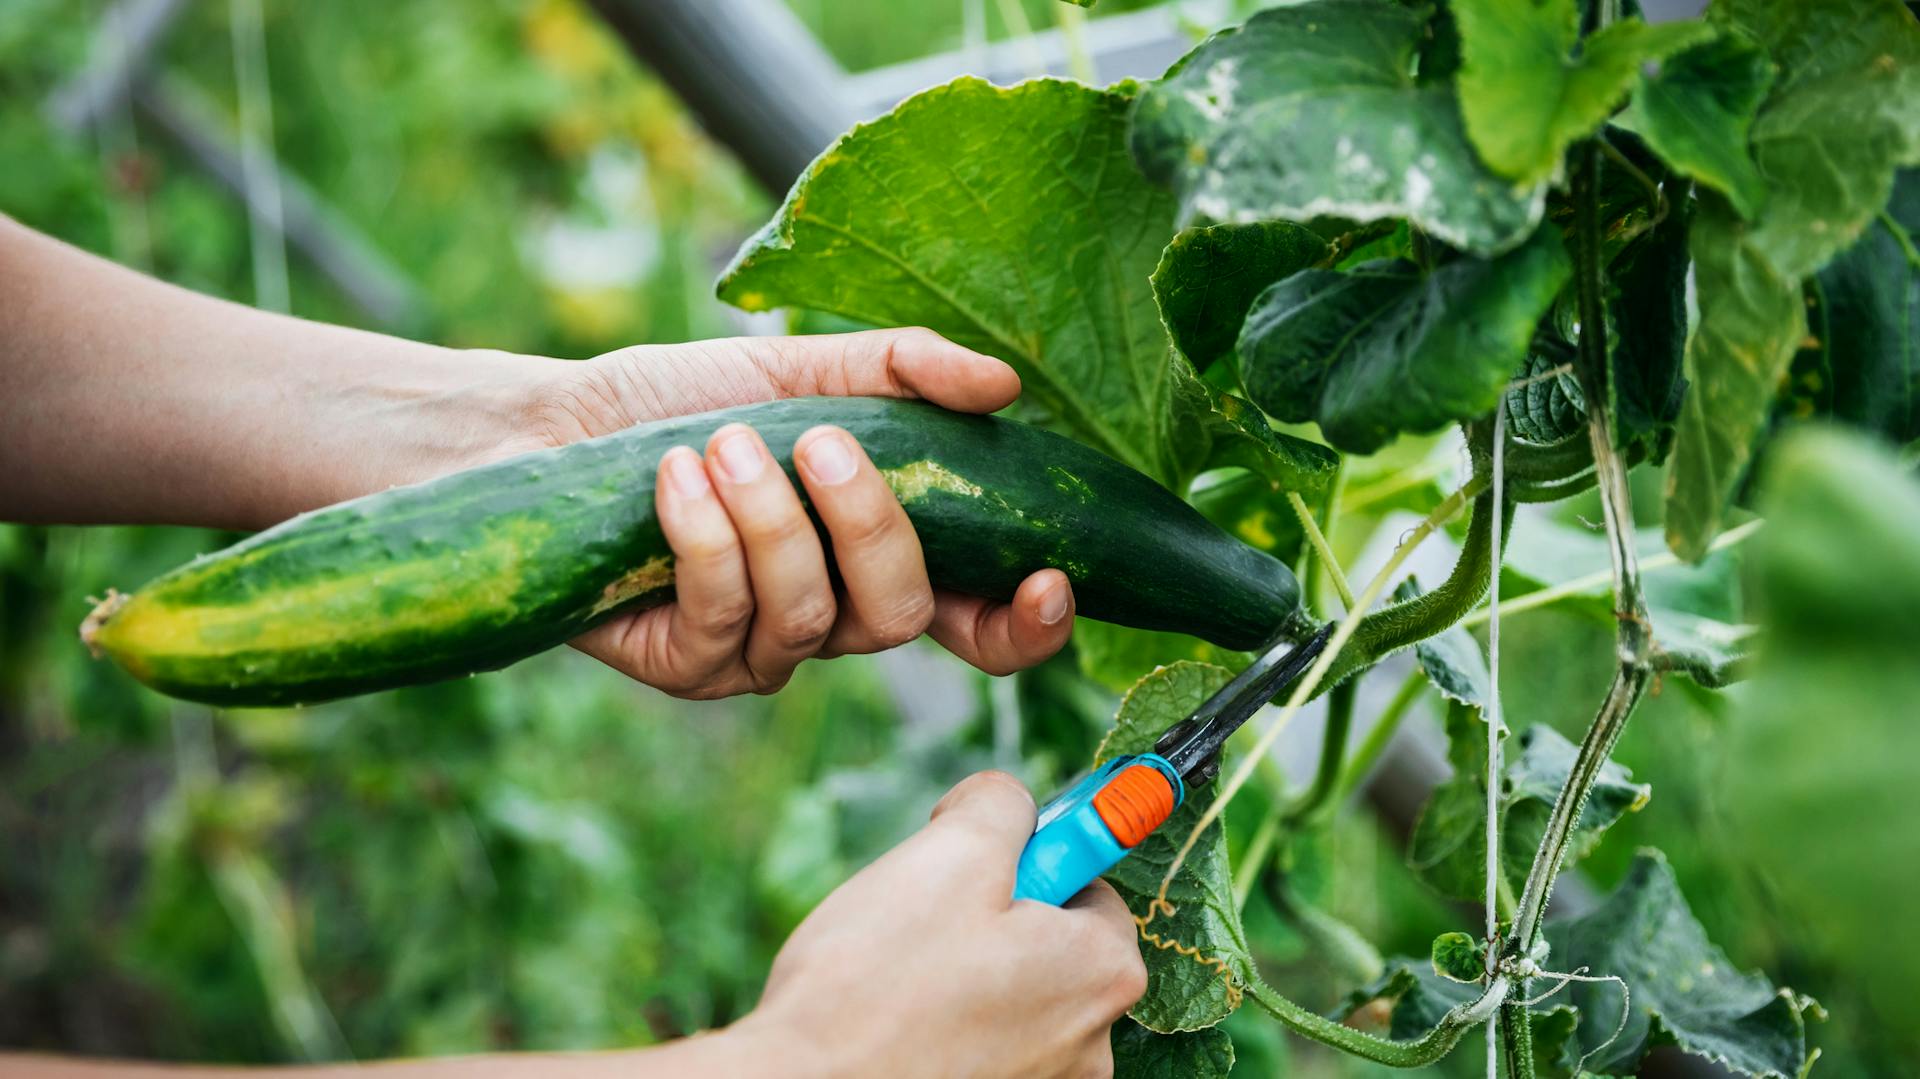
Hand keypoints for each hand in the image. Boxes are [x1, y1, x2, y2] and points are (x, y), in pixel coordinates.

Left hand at [524, 329, 1075, 696]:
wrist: (556, 426)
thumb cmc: (685, 401)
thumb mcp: (803, 367)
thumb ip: (903, 372)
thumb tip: (1003, 386)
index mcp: (879, 554)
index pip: (982, 622)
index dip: (1027, 623)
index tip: (1046, 576)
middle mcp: (834, 616)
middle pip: (902, 616)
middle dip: (870, 527)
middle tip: (819, 442)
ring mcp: (761, 651)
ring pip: (807, 618)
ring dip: (768, 521)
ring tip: (721, 443)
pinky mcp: (688, 666)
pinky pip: (722, 622)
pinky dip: (704, 539)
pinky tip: (675, 478)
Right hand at [740, 772, 1147, 1077]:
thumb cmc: (878, 982)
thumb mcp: (950, 853)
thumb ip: (1003, 807)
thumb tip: (1010, 805)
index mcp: (1101, 971)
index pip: (1090, 884)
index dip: (1028, 859)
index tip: (975, 863)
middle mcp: (1091, 1043)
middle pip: (1053, 944)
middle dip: (994, 919)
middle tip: (924, 918)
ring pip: (1012, 996)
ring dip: (966, 975)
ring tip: (900, 978)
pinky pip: (983, 1045)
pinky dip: (948, 1028)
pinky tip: (898, 1024)